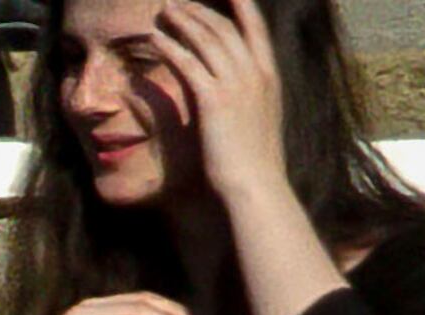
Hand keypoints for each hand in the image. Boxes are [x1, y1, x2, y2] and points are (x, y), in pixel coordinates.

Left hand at [142, 0, 290, 212]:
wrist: (256, 186)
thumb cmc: (256, 164)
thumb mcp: (261, 124)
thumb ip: (252, 101)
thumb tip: (240, 97)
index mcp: (269, 78)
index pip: (256, 29)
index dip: (242, 5)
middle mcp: (254, 74)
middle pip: (224, 28)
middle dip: (199, 11)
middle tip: (177, 4)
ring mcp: (236, 84)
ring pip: (206, 39)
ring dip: (182, 21)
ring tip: (163, 12)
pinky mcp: (213, 99)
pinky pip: (187, 62)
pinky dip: (170, 47)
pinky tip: (155, 39)